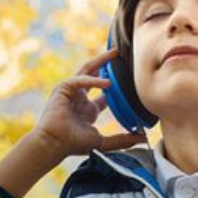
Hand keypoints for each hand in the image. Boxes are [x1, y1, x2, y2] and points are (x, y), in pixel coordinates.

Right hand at [32, 48, 146, 157]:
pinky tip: (107, 83)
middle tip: (120, 54)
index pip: (104, 95)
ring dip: (100, 61)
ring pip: (87, 70)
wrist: (54, 144)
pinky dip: (93, 79)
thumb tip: (143, 139)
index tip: (129, 80)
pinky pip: (80, 79)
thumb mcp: (102, 141)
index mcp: (88, 111)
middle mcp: (80, 98)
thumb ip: (122, 140)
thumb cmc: (73, 144)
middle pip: (95, 75)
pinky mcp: (63, 88)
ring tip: (114, 53)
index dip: (115, 87)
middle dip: (106, 64)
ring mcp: (71, 92)